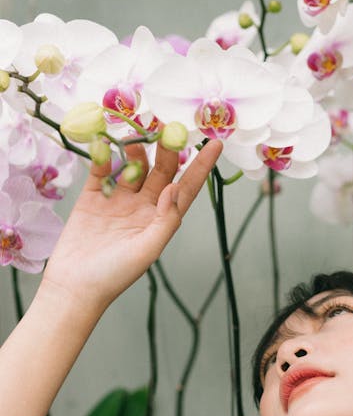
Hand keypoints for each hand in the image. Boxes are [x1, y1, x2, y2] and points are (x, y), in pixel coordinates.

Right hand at [40, 138, 222, 313]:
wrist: (74, 286)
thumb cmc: (114, 275)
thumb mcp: (148, 249)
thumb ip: (166, 219)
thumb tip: (175, 187)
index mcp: (160, 220)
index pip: (186, 188)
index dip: (201, 166)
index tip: (216, 142)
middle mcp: (142, 208)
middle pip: (160, 172)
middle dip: (167, 151)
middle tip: (168, 128)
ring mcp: (117, 202)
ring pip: (132, 168)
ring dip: (136, 151)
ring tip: (136, 138)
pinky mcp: (91, 199)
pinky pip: (100, 171)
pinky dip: (103, 156)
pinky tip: (105, 143)